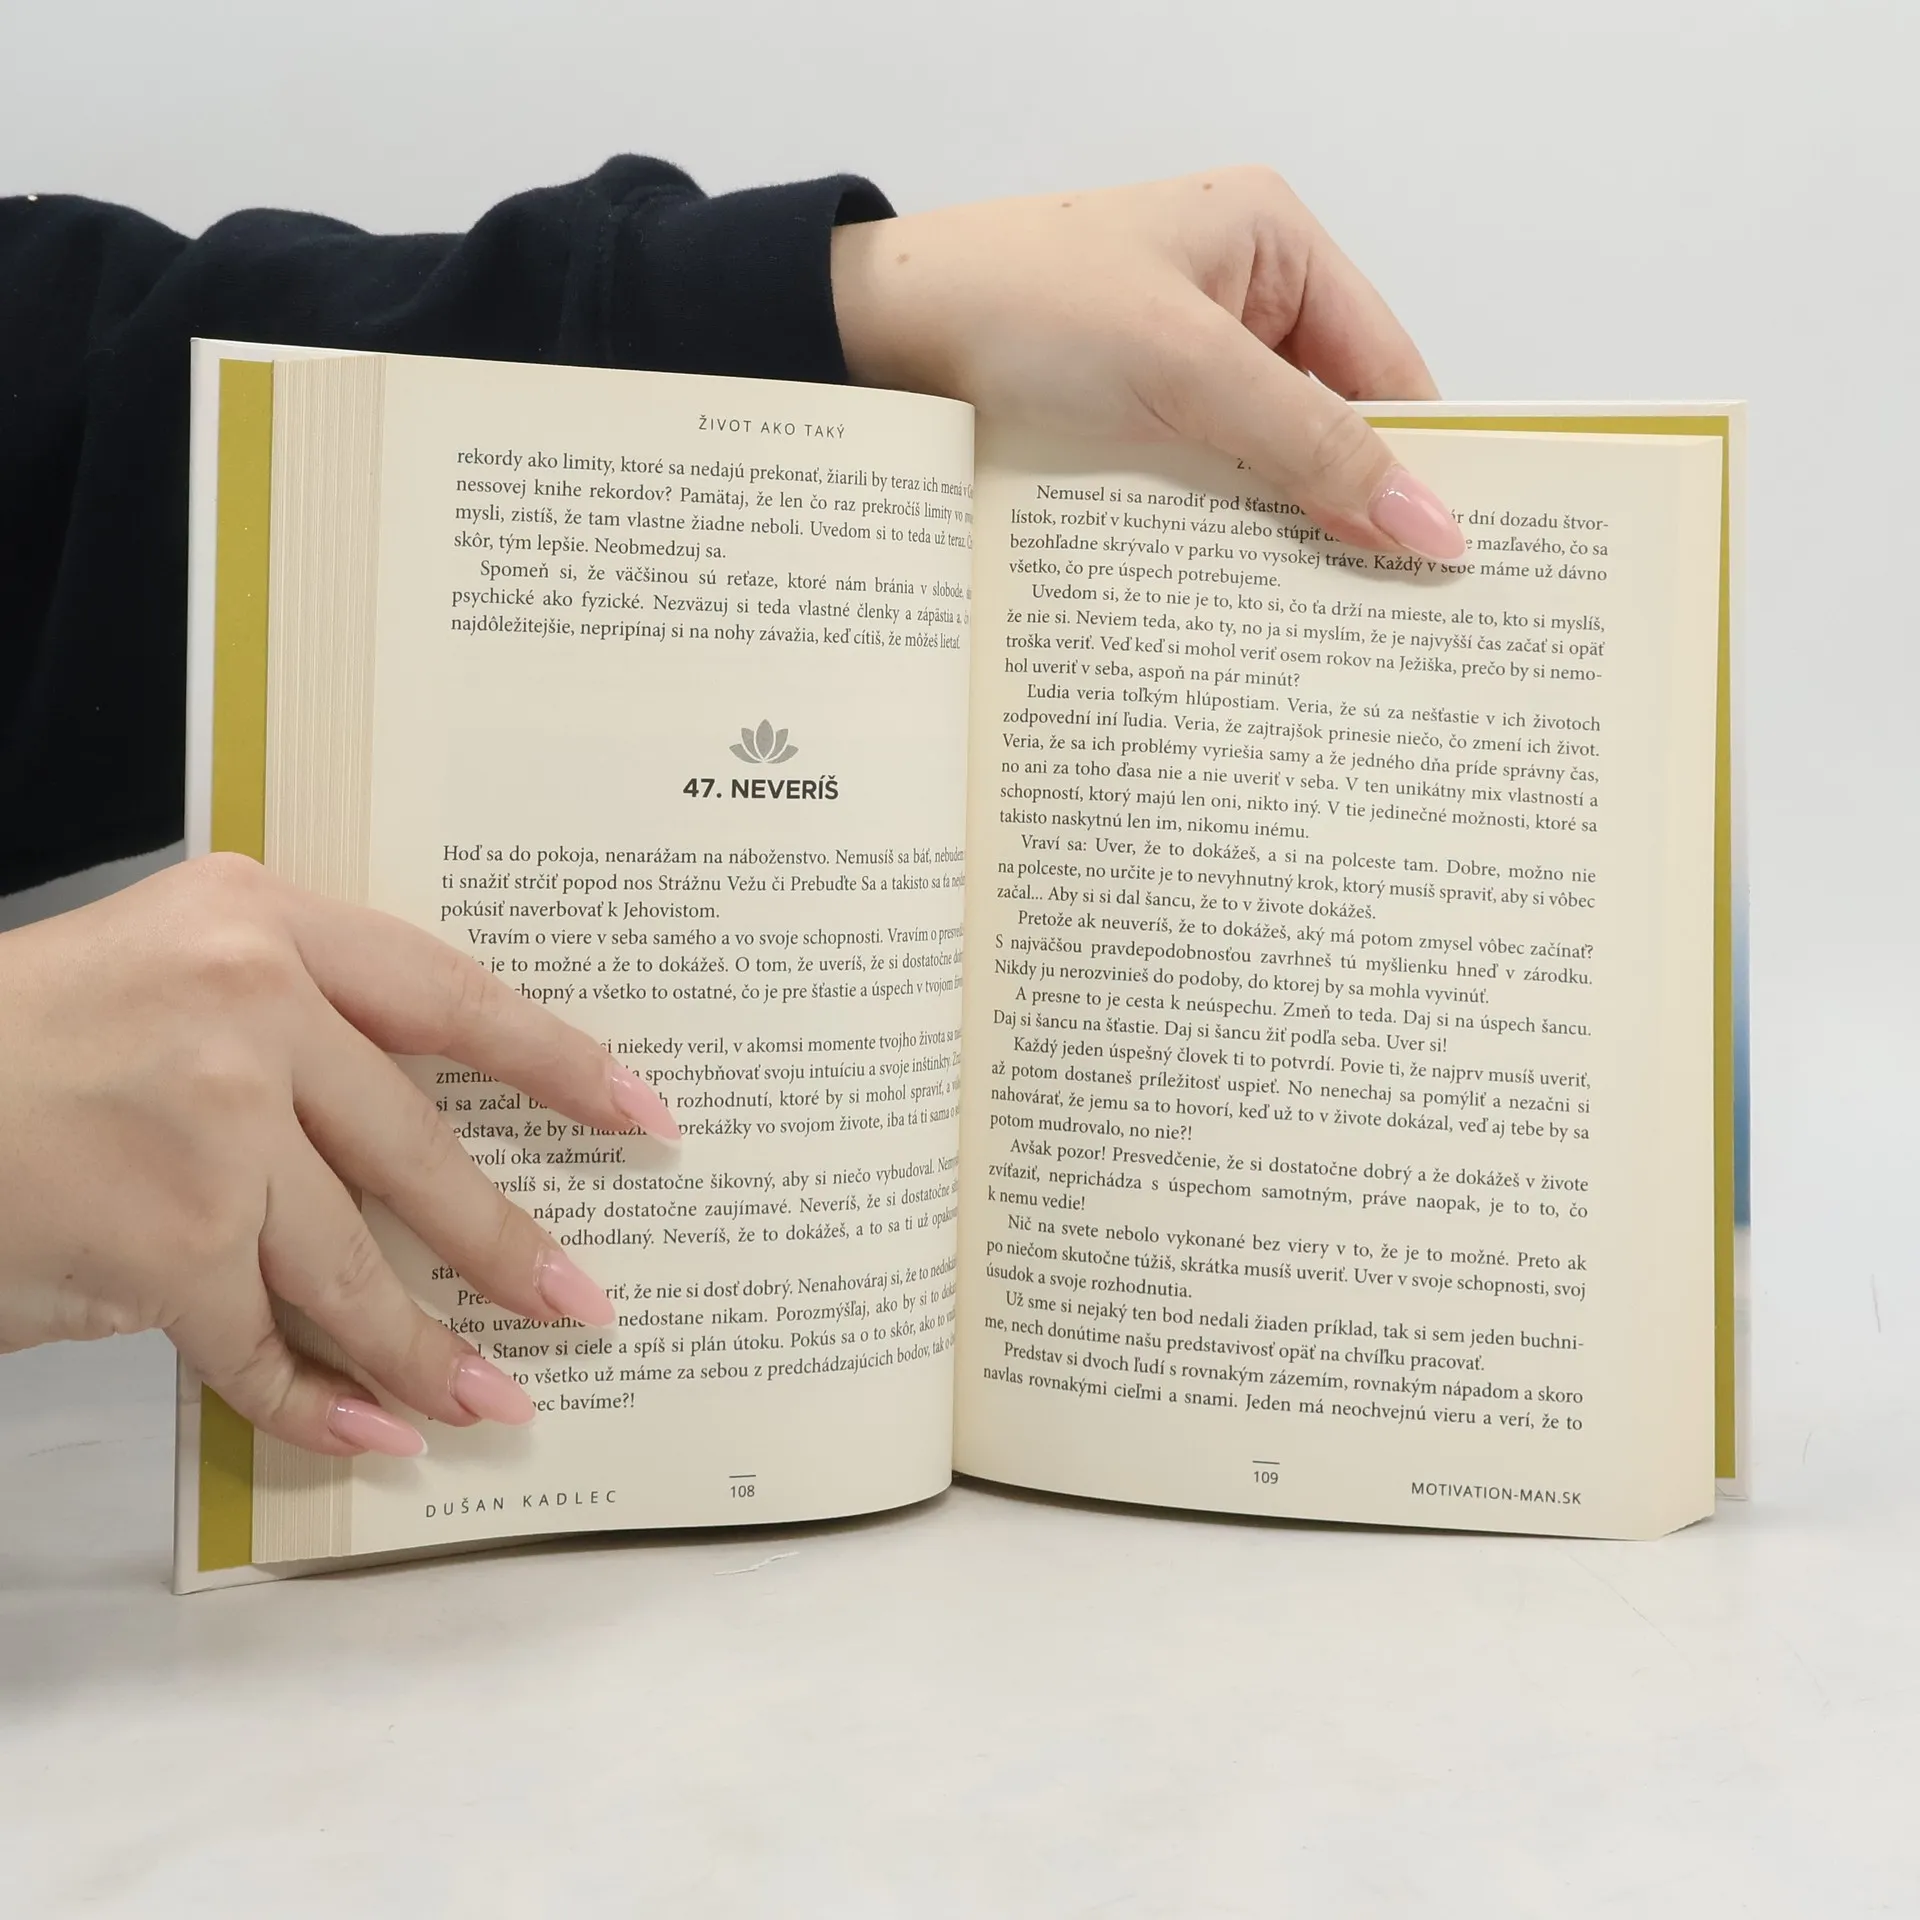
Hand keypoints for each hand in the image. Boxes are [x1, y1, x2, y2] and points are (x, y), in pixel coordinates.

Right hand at [0, 855, 677, 1455]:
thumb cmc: (22, 1033)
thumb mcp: (169, 961)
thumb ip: (297, 1014)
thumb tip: (422, 1131)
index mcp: (264, 922)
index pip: (452, 997)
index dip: (558, 1064)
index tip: (639, 1116)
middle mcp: (251, 1010)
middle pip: (421, 1153)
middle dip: (509, 1248)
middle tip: (581, 1306)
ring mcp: (213, 1130)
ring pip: (358, 1266)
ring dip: (430, 1351)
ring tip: (496, 1398)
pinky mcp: (165, 1242)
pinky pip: (263, 1343)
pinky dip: (318, 1401)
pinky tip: (375, 1433)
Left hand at [831, 166, 1462, 560]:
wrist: (877, 337)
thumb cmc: (1024, 308)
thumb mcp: (1186, 369)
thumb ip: (1309, 446)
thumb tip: (1430, 526)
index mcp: (1273, 243)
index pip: (1385, 365)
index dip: (1421, 460)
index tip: (1448, 561)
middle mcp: (1238, 298)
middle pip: (1331, 421)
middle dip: (1351, 509)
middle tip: (1393, 619)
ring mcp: (1179, 363)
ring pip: (1265, 463)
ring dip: (1281, 534)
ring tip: (1324, 628)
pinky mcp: (1130, 420)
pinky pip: (1203, 484)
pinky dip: (1219, 537)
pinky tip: (1236, 601)